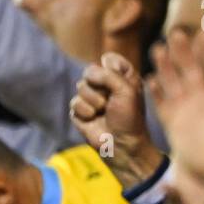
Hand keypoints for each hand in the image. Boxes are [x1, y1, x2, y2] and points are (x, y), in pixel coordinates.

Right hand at [70, 52, 163, 189]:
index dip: (110, 69)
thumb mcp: (126, 90)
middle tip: (110, 101)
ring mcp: (91, 98)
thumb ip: (108, 74)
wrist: (120, 144)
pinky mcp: (80, 111)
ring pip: (80, 87)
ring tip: (103, 112)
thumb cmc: (129, 118)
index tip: (119, 82)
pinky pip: (74, 103)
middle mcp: (106, 85)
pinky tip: (93, 119)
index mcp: (121, 76)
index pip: (108, 59)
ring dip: (93, 101)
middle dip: (99, 87)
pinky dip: (84, 112)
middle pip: (90, 71)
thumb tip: (89, 73)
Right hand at [147, 28, 203, 182]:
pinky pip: (161, 106)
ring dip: (166, 67)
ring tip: (158, 49)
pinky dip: (155, 94)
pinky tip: (149, 80)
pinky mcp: (173, 125)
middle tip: (176, 34)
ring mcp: (187, 110)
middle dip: (184, 52)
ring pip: (174, 83)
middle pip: (192, 70)